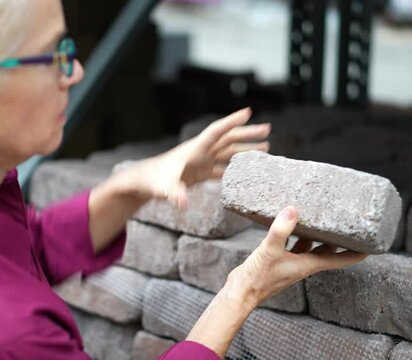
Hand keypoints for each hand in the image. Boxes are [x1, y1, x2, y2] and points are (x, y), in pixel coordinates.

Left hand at [126, 108, 269, 208]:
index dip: (232, 122)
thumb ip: (174, 194)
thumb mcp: (164, 188)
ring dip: (247, 150)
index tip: (248, 112)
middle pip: (228, 138)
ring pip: (228, 152)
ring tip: (266, 148)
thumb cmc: (153, 182)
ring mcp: (201, 161)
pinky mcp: (201, 172)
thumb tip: (182, 203)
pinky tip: (248, 171)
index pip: (216, 131)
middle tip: (268, 129)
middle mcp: (200, 152)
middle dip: (248, 133)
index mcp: (194, 149)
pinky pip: (223, 167)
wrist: (143, 183)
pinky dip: (236, 168)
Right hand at [223, 206, 367, 308]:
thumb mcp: (270, 251)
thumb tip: (292, 210)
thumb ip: (281, 230)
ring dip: (319, 236)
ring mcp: (291, 264)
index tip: (372, 245)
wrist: (240, 293)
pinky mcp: (279, 261)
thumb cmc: (258, 278)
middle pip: (328, 252)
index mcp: (308, 265)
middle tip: (350, 226)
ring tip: (324, 219)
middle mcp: (303, 265)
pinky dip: (297, 236)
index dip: (357, 253)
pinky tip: (290, 225)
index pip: (339, 259)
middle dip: (340, 241)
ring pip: (311, 248)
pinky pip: (294, 246)